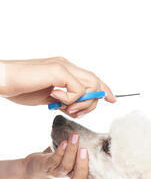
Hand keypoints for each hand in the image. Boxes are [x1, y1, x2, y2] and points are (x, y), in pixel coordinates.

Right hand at [0, 57, 115, 117]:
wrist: (4, 81)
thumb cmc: (21, 89)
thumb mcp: (49, 98)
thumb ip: (64, 99)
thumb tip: (75, 108)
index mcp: (64, 70)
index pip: (92, 78)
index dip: (104, 89)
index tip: (112, 100)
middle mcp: (66, 65)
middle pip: (95, 82)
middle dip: (91, 103)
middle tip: (74, 113)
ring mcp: (63, 66)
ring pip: (91, 85)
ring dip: (82, 103)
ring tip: (66, 108)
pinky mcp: (59, 70)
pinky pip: (78, 89)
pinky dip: (70, 99)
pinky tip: (55, 99)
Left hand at [22, 133, 97, 178]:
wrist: (32, 167)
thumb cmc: (56, 159)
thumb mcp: (70, 156)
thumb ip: (81, 151)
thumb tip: (99, 138)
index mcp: (75, 174)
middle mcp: (67, 176)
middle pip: (78, 177)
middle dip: (82, 164)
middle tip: (85, 150)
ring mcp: (55, 172)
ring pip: (66, 166)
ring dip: (71, 151)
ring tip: (75, 137)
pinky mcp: (45, 166)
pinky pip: (54, 160)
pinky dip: (60, 151)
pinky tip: (64, 142)